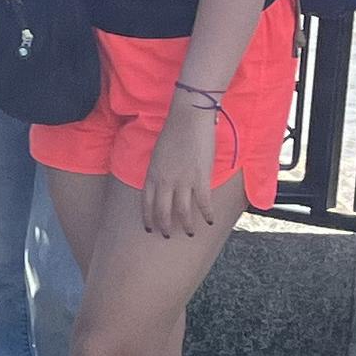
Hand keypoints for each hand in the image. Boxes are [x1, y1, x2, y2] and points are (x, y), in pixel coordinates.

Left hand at [143, 98, 225, 239]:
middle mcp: (164, 181)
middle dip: (164, 227)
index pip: (146, 203)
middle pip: (162, 211)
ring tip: (190, 233)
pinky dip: (207, 214)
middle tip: (168, 236)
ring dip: (186, 225)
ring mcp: (182, 181)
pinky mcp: (200, 178)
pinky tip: (209, 221)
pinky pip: (203, 203)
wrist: (188, 119)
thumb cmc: (173, 132)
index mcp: (151, 174)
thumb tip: (161, 185)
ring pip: (182, 212)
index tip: (150, 228)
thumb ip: (158, 171)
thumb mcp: (158, 154)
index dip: (148, 218)